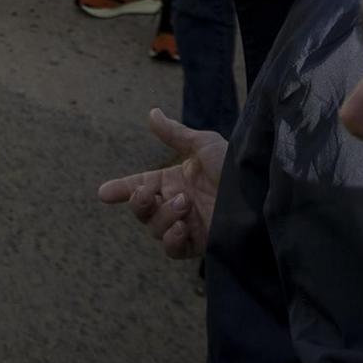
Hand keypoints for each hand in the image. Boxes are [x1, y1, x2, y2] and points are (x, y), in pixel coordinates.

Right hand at [97, 108, 228, 259]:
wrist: (259, 195)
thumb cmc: (234, 168)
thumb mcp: (203, 144)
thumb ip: (174, 134)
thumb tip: (152, 113)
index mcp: (175, 181)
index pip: (140, 186)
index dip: (121, 190)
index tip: (103, 193)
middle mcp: (178, 204)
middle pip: (142, 210)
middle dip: (140, 201)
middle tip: (151, 192)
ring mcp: (188, 225)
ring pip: (155, 228)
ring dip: (163, 215)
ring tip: (184, 203)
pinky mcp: (200, 244)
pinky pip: (173, 249)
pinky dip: (172, 238)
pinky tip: (182, 226)